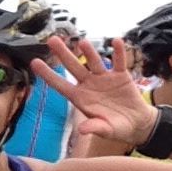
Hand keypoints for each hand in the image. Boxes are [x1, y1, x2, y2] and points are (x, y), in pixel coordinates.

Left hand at [33, 37, 157, 146]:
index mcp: (80, 98)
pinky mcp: (120, 76)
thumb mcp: (106, 130)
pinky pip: (119, 62)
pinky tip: (116, 41)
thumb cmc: (116, 128)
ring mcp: (104, 78)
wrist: (136, 123)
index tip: (34, 62)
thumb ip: (95, 128)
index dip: (48, 75)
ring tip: (83, 42)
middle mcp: (89, 85)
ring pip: (94, 62)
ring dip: (89, 52)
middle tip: (52, 40)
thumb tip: (82, 130)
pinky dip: (119, 52)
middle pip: (74, 67)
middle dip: (63, 54)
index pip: (60, 85)